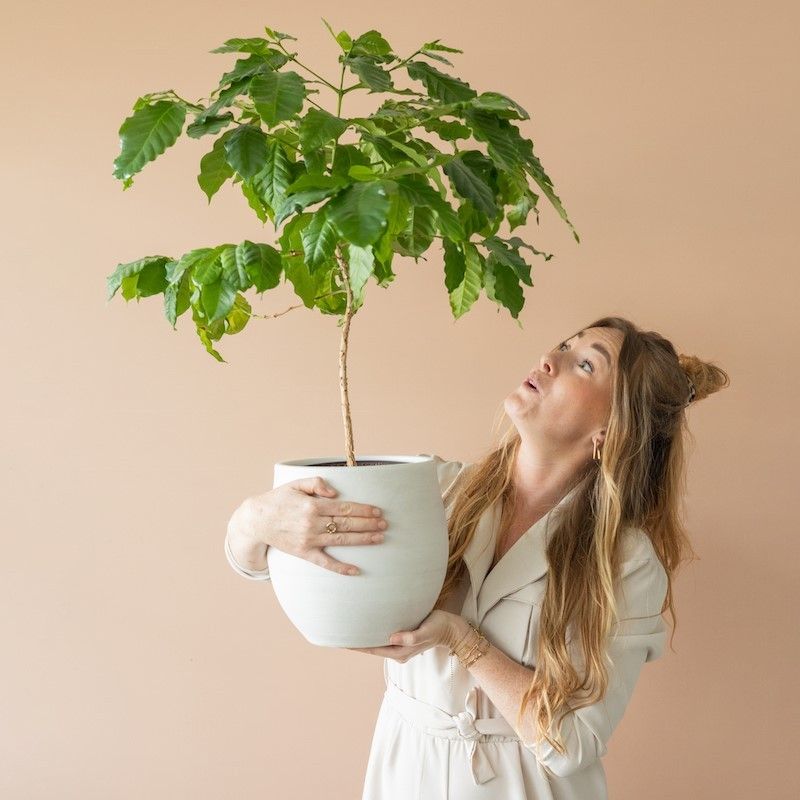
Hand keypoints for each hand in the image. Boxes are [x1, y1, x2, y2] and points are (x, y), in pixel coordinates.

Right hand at [236, 476, 387, 575]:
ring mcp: (309, 540)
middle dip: (367, 524)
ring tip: (379, 538)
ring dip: (362, 539)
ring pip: (341, 540)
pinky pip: (325, 563)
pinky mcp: (304, 553)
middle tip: (385, 524)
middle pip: (346, 523)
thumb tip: (335, 492)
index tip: (377, 511)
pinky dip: (340, 567)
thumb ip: (316, 483)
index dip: (363, 509)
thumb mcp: (296, 484)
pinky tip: (356, 570)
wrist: (257, 520)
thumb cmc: (279, 499)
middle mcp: (312, 523)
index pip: (344, 508)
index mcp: (312, 506)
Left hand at [345, 610, 464, 662]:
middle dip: (356, 643)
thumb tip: (393, 638)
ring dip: (364, 637)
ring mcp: (400, 645)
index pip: (373, 650)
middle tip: (338, 633)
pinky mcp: (402, 637)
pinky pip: (383, 637)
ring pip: (376, 643)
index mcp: (400, 652)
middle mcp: (397, 651)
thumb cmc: (439, 628)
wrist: (452, 629)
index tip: (342, 641)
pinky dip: (373, 632)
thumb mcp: (427, 632)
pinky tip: (367, 624)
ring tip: (348, 629)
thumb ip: (411, 637)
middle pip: (372, 648)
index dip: (358, 646)